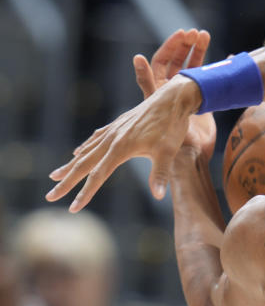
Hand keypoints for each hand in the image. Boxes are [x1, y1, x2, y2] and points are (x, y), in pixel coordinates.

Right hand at [47, 28, 207, 209]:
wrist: (173, 98)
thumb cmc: (173, 126)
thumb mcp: (169, 152)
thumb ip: (161, 174)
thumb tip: (158, 196)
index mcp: (121, 147)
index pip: (98, 175)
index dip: (85, 193)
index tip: (72, 207)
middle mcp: (112, 138)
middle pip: (84, 164)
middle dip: (67, 182)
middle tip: (50, 196)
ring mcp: (113, 130)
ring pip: (86, 151)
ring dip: (71, 166)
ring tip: (55, 176)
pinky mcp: (118, 125)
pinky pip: (96, 139)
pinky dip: (84, 148)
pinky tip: (77, 153)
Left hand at [133, 29, 215, 163]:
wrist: (190, 156)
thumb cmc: (170, 138)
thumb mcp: (156, 106)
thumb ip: (147, 82)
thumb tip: (138, 57)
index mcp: (158, 90)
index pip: (161, 61)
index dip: (170, 46)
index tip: (182, 34)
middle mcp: (172, 91)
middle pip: (177, 61)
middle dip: (185, 45)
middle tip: (196, 33)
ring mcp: (188, 96)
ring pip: (192, 67)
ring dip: (198, 51)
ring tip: (205, 35)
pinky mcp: (203, 103)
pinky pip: (208, 80)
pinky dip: (214, 68)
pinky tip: (224, 58)